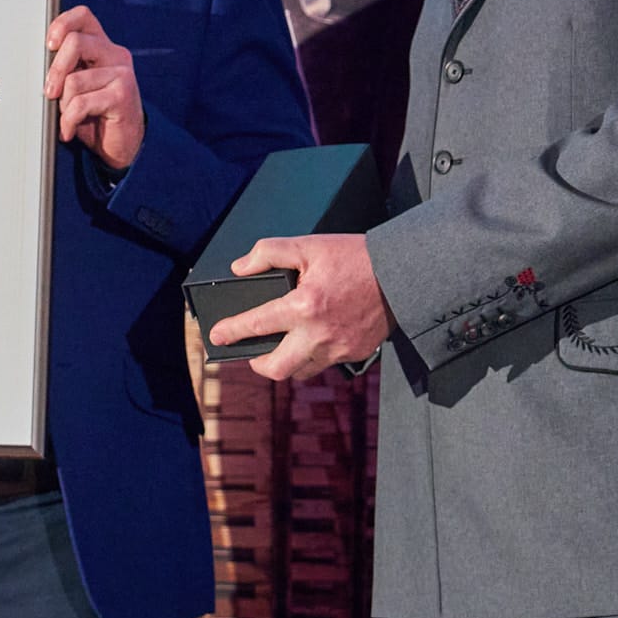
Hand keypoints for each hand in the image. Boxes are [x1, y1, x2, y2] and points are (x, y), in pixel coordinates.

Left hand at [44, 5, 143, 170]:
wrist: (122, 145)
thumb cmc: (94, 114)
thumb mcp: (77, 86)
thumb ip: (65, 69)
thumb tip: (36, 64)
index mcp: (102, 47)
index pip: (83, 17)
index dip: (62, 23)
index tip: (49, 45)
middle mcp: (115, 55)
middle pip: (75, 42)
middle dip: (55, 70)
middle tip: (49, 93)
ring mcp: (122, 74)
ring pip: (74, 80)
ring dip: (63, 105)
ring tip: (68, 118)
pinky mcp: (122, 95)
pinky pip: (81, 104)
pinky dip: (68, 122)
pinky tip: (69, 131)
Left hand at [209, 234, 392, 381]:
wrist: (400, 273)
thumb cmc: (354, 257)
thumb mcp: (307, 245)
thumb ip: (268, 253)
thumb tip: (241, 269)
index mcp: (305, 305)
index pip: (257, 324)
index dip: (232, 331)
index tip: (216, 336)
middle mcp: (320, 334)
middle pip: (276, 368)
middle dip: (257, 364)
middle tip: (251, 353)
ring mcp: (339, 348)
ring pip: (301, 371)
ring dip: (287, 361)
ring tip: (280, 346)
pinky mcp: (356, 353)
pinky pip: (325, 363)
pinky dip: (312, 355)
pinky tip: (310, 339)